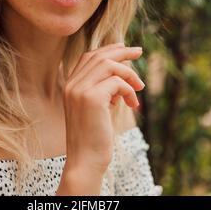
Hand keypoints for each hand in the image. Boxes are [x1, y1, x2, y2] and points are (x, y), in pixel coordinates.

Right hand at [62, 42, 144, 174]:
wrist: (86, 161)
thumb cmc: (94, 137)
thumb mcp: (96, 108)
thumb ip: (102, 90)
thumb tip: (122, 74)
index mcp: (70, 85)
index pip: (89, 57)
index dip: (108, 49)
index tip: (125, 48)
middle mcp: (72, 84)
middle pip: (99, 56)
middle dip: (121, 52)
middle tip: (139, 51)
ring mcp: (80, 90)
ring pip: (109, 65)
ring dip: (129, 73)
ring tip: (140, 88)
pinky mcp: (92, 98)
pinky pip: (117, 82)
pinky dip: (129, 89)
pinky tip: (133, 104)